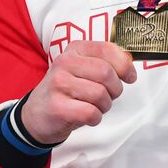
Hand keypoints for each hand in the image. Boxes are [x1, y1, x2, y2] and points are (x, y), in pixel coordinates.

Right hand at [20, 41, 136, 144]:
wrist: (37, 113)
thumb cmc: (67, 91)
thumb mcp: (83, 69)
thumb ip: (105, 62)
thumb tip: (130, 63)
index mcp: (75, 49)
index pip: (107, 49)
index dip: (125, 65)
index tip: (130, 76)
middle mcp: (64, 63)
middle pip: (107, 73)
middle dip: (115, 89)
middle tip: (109, 96)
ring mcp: (58, 84)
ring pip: (100, 94)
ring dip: (105, 106)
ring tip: (94, 106)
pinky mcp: (57, 107)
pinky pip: (91, 113)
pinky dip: (95, 118)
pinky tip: (87, 116)